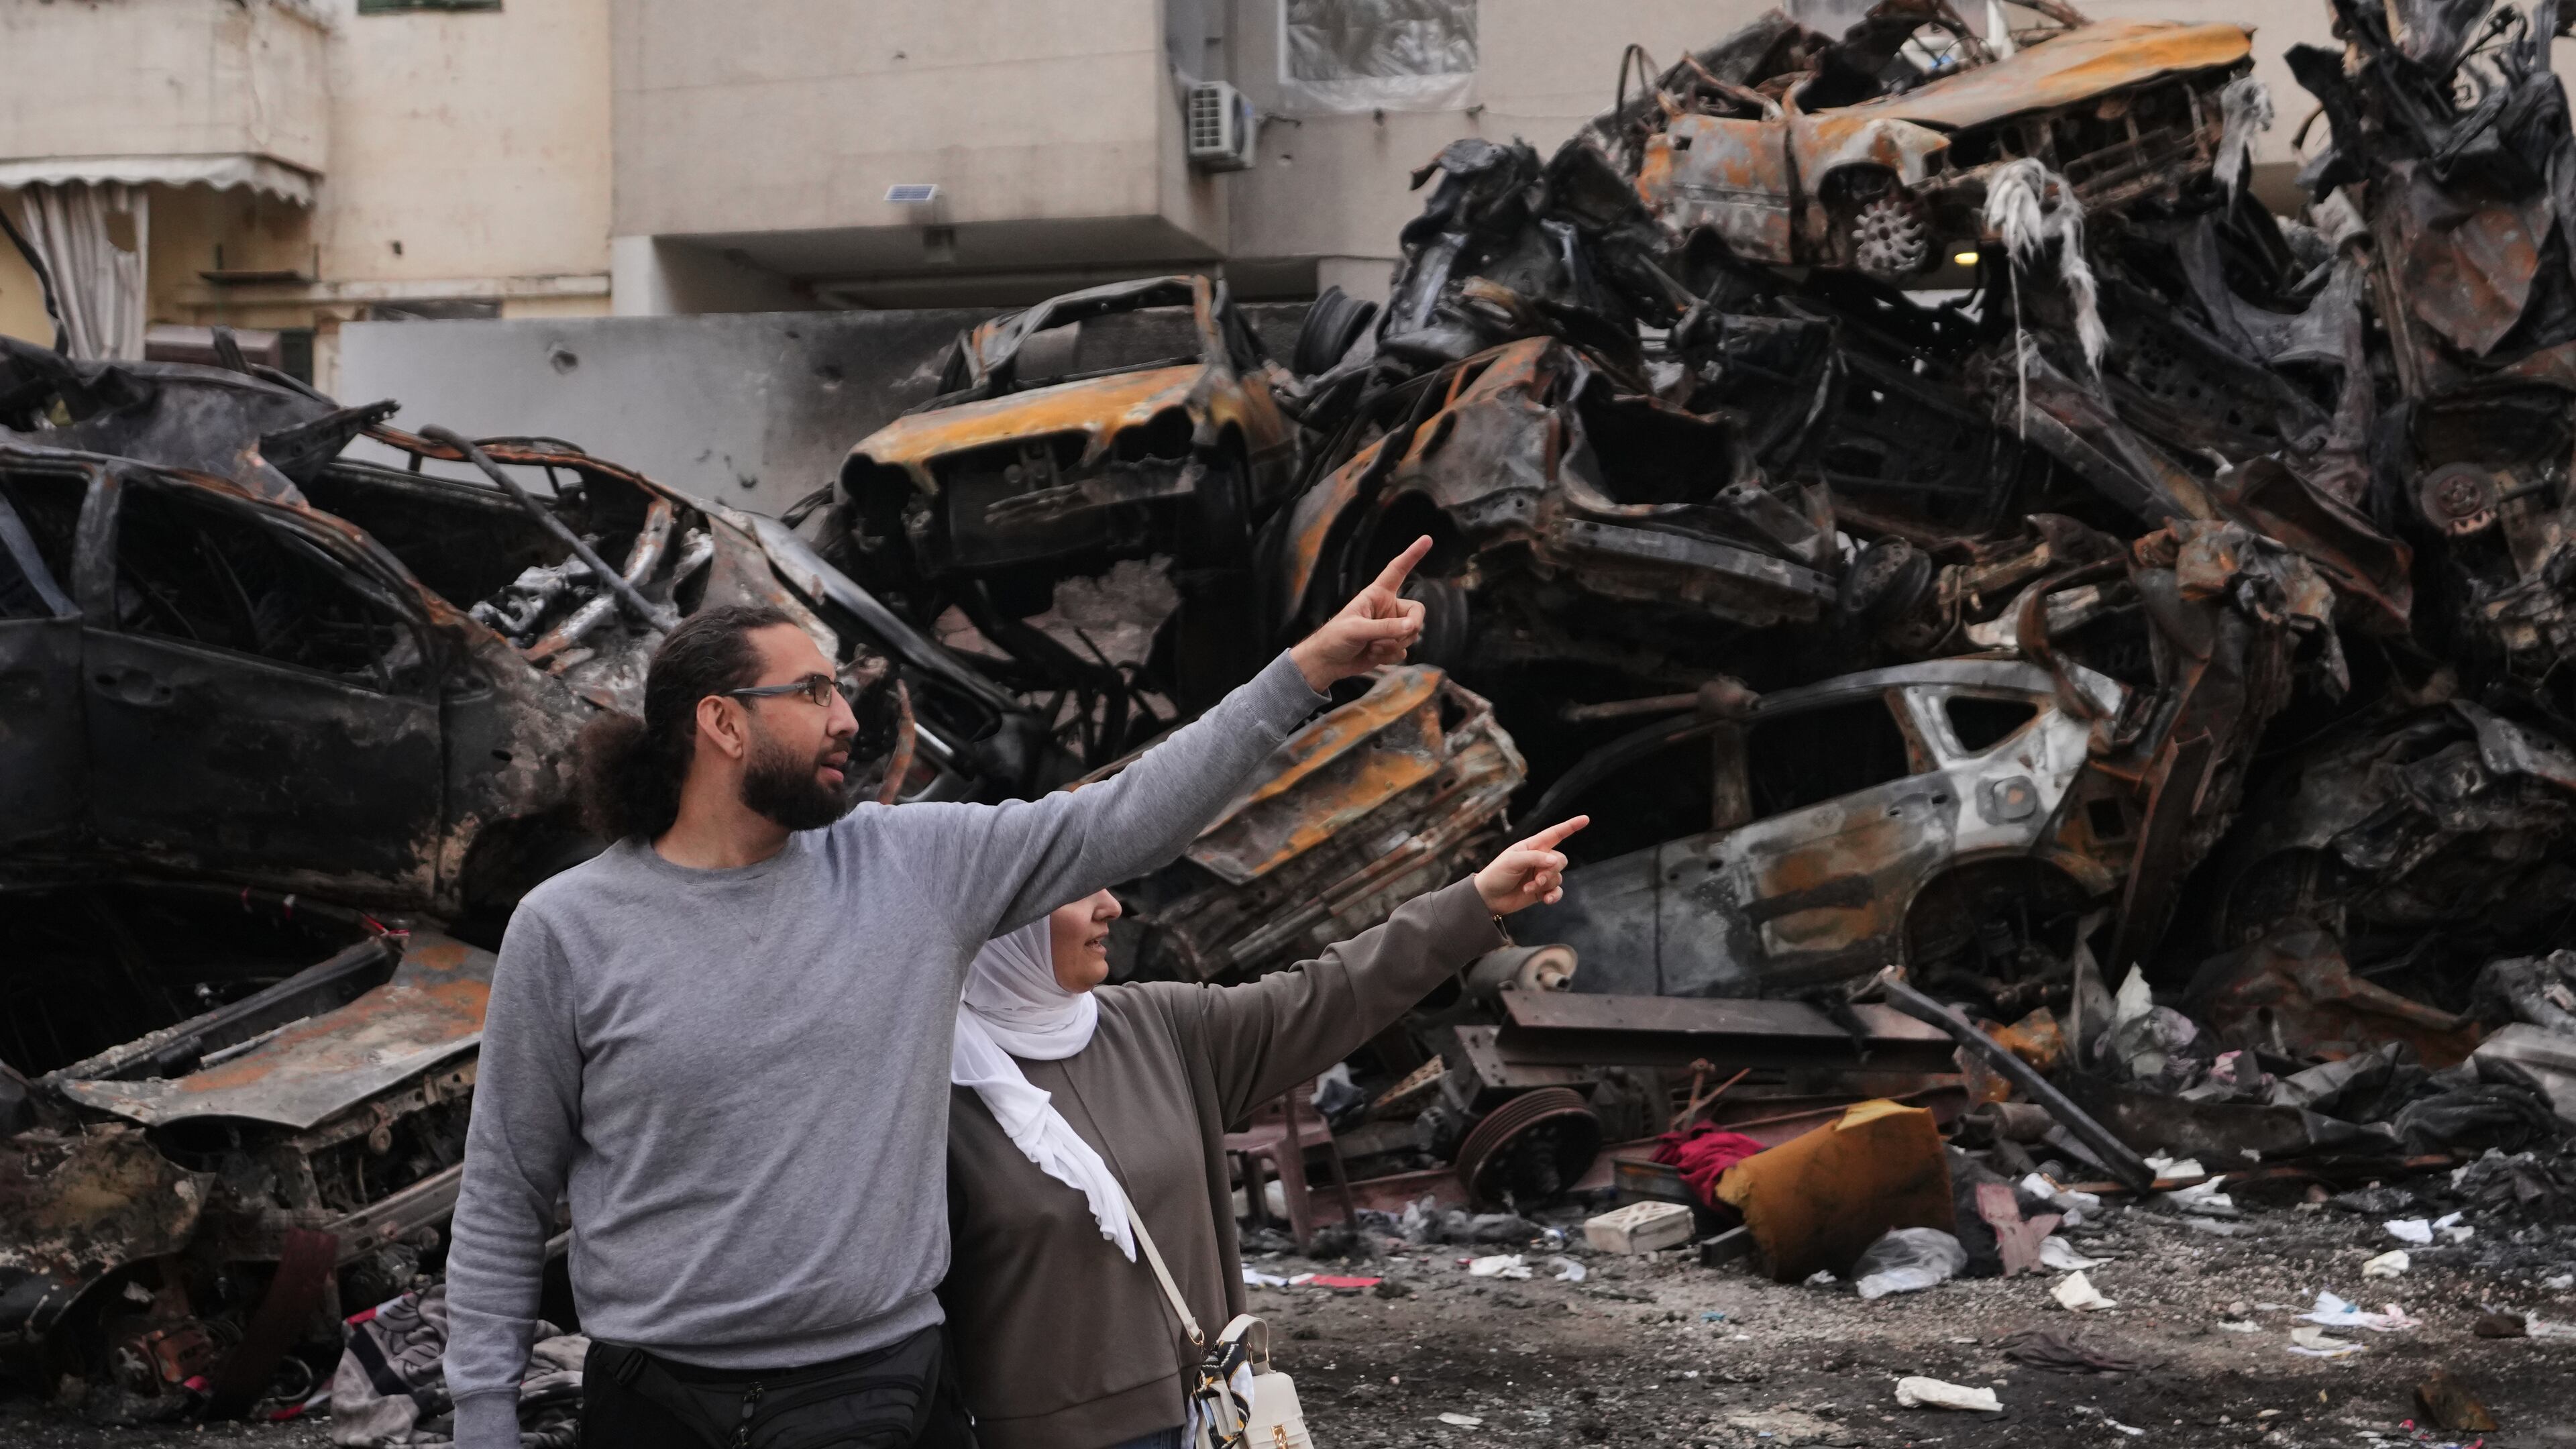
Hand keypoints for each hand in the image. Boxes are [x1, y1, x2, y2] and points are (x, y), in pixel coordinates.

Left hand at [1288, 537, 1431, 691]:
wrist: (1327, 663)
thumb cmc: (1335, 637)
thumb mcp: (1356, 629)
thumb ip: (1385, 628)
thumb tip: (1411, 627)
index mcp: (1377, 594)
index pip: (1398, 570)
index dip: (1412, 555)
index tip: (1427, 539)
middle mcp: (1387, 609)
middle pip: (1416, 612)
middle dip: (1412, 626)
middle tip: (1399, 636)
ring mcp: (1390, 628)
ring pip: (1411, 634)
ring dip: (1394, 644)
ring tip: (1372, 647)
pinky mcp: (1390, 646)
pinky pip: (1404, 651)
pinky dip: (1391, 656)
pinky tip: (1373, 656)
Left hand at [1474, 816, 1588, 915]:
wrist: (1488, 898)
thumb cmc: (1496, 874)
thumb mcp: (1513, 861)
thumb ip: (1535, 858)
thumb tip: (1555, 861)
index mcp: (1532, 846)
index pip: (1555, 834)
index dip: (1570, 826)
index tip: (1585, 819)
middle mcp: (1539, 859)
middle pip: (1560, 860)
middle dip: (1551, 871)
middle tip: (1536, 879)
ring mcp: (1541, 875)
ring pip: (1558, 877)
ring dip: (1546, 884)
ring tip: (1529, 888)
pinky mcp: (1542, 891)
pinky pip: (1557, 891)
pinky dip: (1554, 896)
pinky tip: (1546, 900)